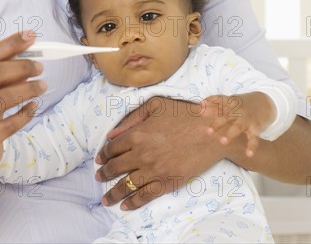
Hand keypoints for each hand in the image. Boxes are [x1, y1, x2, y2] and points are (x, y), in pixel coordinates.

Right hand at [0, 31, 47, 175]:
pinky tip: (34, 106)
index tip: (32, 36)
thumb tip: (30, 53)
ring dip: (28, 89)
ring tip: (43, 85)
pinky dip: (26, 113)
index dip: (11, 43)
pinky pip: (10, 124)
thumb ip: (6, 72)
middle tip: (40, 67)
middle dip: (21, 66)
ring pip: (3, 99)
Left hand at [95, 96, 239, 209]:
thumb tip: (112, 134)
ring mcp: (154, 170)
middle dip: (104, 174)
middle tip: (98, 177)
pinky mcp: (167, 182)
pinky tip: (126, 205)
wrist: (212, 131)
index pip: (113, 147)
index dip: (104, 154)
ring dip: (113, 193)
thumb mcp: (156, 105)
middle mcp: (142, 154)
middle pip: (115, 167)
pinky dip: (133, 203)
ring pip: (127, 185)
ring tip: (106, 199)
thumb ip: (132, 118)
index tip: (100, 159)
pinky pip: (145, 196)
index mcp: (137, 134)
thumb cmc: (185, 113)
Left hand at [206, 93, 274, 156]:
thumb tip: (198, 109)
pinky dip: (252, 146)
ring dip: (230, 134)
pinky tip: (248, 154)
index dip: (210, 101)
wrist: (265, 102)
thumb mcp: (229, 102)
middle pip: (226, 116)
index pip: (219, 100)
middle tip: (208, 132)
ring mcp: (247, 119)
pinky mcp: (256, 127)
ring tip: (223, 142)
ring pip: (238, 126)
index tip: (200, 106)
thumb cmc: (241, 105)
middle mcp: (238, 110)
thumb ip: (214, 106)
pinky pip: (254, 138)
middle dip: (217, 123)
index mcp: (230, 102)